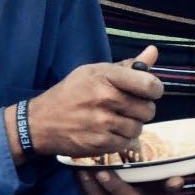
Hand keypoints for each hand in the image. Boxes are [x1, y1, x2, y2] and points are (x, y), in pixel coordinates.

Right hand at [26, 45, 163, 157]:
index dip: (154, 90)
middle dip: (140, 110)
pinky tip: (106, 132)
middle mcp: (104, 98)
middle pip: (148, 109)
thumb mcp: (94, 72)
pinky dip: (120, 139)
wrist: (40, 122)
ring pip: (138, 128)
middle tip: (123, 109)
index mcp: (104, 76)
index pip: (150, 85)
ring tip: (112, 121)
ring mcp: (102, 122)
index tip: (147, 92)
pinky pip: (127, 142)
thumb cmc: (70, 94)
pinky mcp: (100, 143)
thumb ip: (127, 66)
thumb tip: (154, 51)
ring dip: (129, 126)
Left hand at [76, 167, 181, 194]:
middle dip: (115, 185)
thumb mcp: (157, 191)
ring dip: (91, 186)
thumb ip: (165, 184)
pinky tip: (74, 172)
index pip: (163, 192)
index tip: (176, 179)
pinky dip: (82, 188)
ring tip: (81, 168)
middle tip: (102, 170)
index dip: (169, 187)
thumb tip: (179, 179)